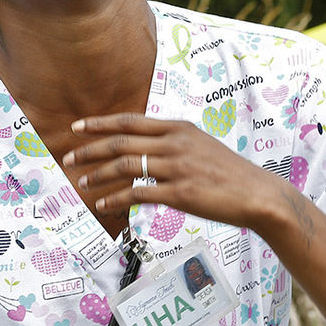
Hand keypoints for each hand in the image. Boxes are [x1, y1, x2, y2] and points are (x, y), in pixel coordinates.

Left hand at [62, 113, 282, 228]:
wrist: (258, 194)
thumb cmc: (228, 172)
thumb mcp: (200, 145)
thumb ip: (172, 142)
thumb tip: (145, 146)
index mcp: (178, 128)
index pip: (130, 120)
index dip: (100, 123)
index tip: (77, 127)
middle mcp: (175, 143)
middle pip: (121, 141)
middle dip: (89, 149)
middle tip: (67, 157)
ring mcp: (177, 167)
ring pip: (125, 166)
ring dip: (98, 175)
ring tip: (81, 183)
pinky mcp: (181, 193)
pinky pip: (139, 193)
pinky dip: (116, 198)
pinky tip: (103, 205)